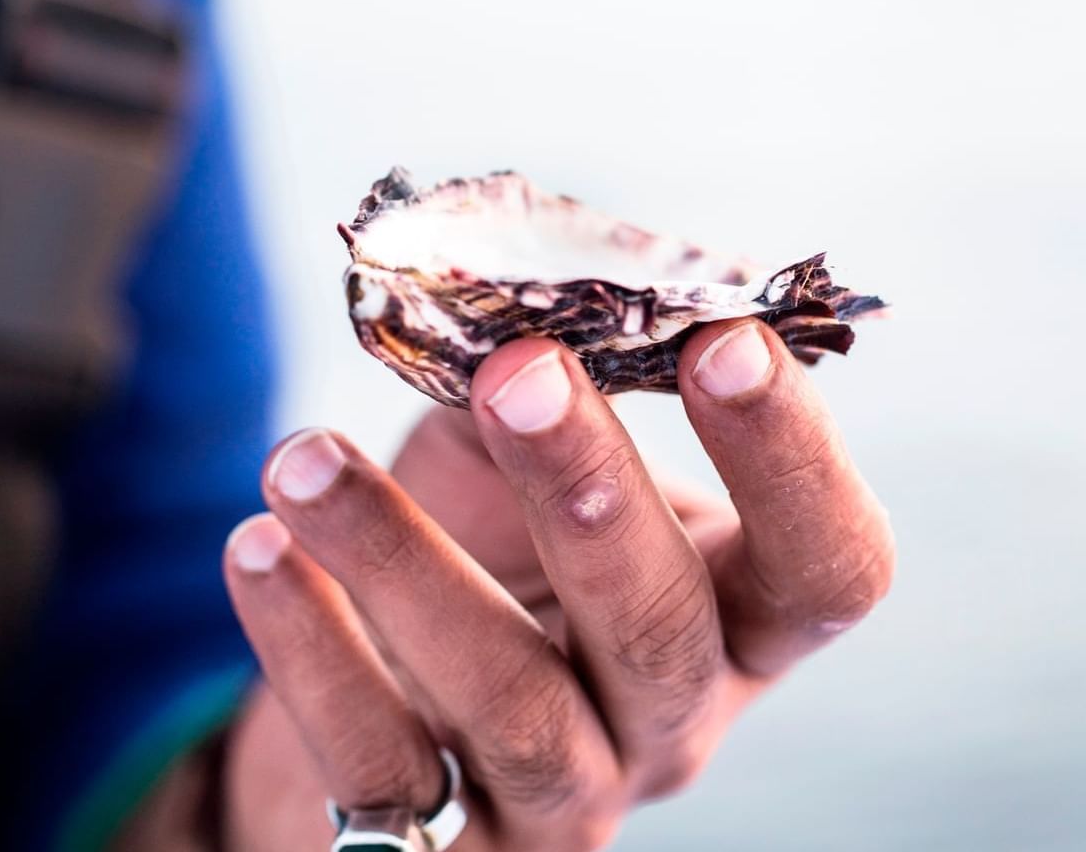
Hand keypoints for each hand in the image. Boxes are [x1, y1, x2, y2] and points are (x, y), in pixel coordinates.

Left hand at [219, 320, 894, 850]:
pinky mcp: (450, 850)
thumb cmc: (495, 558)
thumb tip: (487, 289)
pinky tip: (257, 550)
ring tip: (304, 459)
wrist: (409, 714)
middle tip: (513, 371)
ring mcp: (567, 797)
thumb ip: (531, 390)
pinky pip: (382, 765)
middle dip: (588, 491)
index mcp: (738, 622)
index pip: (828, 567)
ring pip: (511, 702)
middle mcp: (673, 720)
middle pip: (662, 630)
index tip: (724, 340)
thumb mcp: (531, 474)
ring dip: (403, 563)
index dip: (793, 460)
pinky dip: (313, 653)